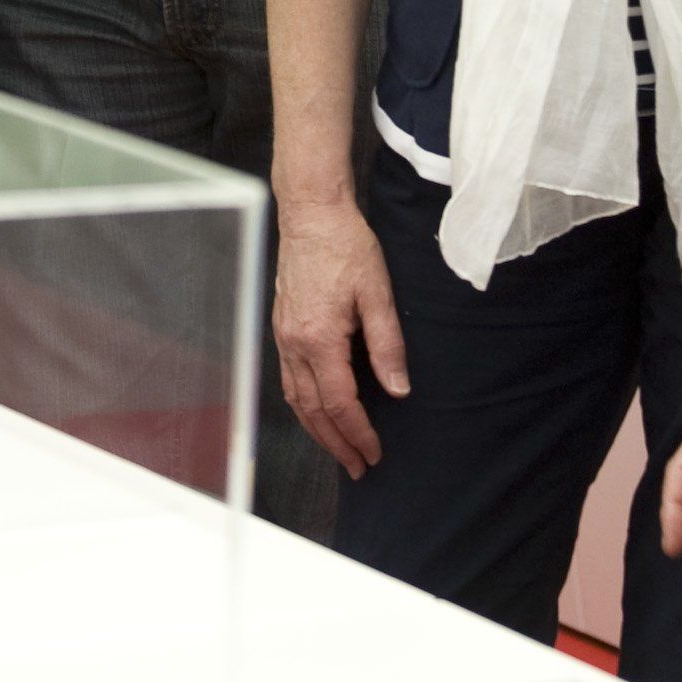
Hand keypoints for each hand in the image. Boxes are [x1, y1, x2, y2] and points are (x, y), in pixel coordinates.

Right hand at [272, 198, 409, 474]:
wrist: (311, 213)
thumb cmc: (346, 246)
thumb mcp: (378, 293)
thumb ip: (388, 346)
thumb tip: (399, 390)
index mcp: (319, 338)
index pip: (339, 403)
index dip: (358, 433)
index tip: (375, 454)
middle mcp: (294, 343)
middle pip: (312, 411)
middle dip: (336, 444)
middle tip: (358, 467)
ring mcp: (283, 336)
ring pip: (296, 400)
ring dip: (317, 430)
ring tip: (340, 450)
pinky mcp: (282, 328)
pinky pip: (289, 380)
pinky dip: (304, 405)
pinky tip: (318, 412)